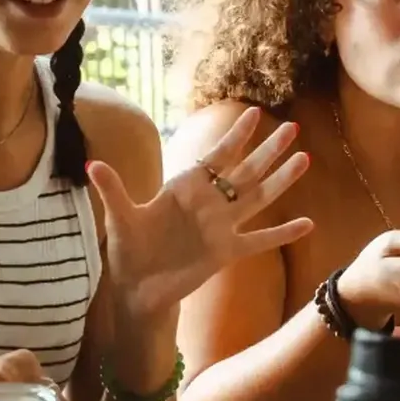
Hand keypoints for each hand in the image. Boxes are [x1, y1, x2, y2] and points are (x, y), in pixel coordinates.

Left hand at [90, 109, 313, 324]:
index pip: (216, 157)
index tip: (253, 112)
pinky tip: (307, 223)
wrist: (137, 288)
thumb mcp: (120, 217)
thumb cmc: (128, 249)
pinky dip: (282, 233)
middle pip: (245, 171)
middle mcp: (209, 204)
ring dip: (281, 180)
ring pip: (258, 198)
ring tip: (304, 158)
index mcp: (186, 189)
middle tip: (291, 127)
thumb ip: (113, 190)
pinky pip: (260, 240)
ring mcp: (221, 228)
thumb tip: (91, 165)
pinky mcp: (227, 253)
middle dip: (268, 150)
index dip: (235, 136)